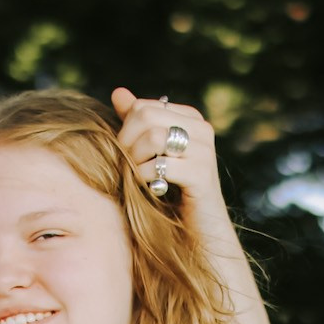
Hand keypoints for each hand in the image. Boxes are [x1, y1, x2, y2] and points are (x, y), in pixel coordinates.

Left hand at [111, 87, 230, 241]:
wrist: (196, 231)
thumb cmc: (168, 191)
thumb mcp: (148, 154)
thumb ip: (134, 123)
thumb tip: (118, 92)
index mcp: (189, 118)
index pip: (142, 107)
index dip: (124, 131)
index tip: (126, 155)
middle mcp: (201, 129)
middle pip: (145, 117)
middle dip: (126, 144)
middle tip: (127, 168)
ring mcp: (205, 151)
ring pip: (153, 137)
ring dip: (134, 162)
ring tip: (138, 178)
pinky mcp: (202, 175)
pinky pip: (161, 165)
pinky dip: (144, 179)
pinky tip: (148, 190)